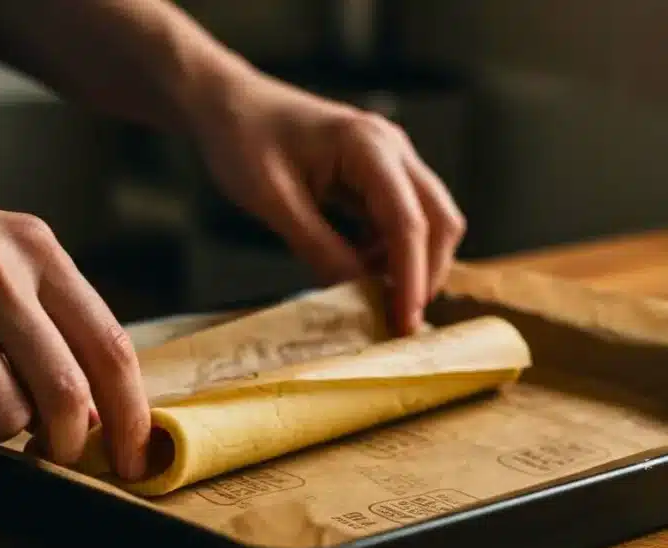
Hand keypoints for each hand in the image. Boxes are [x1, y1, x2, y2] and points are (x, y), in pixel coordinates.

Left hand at [188, 69, 465, 334]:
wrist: (227, 104)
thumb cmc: (243, 139)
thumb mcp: (272, 200)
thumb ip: (317, 246)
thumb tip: (357, 294)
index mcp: (369, 147)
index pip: (409, 221)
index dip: (412, 277)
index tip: (405, 322)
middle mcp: (392, 149)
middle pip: (439, 220)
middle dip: (427, 273)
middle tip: (401, 323)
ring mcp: (389, 160)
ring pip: (428, 221)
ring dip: (411, 264)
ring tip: (378, 301)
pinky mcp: (377, 175)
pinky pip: (401, 219)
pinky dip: (390, 252)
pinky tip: (361, 271)